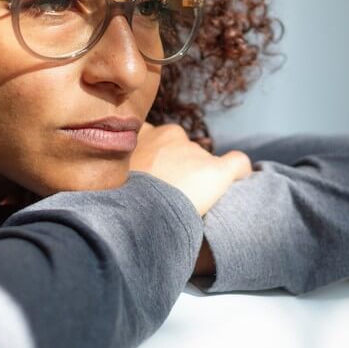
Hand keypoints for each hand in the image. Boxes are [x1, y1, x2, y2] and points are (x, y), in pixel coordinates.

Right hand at [130, 122, 251, 216]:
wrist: (136, 212)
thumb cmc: (118, 197)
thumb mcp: (109, 174)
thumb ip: (121, 166)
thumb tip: (122, 179)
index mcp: (144, 134)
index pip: (155, 136)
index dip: (157, 155)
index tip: (153, 173)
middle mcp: (170, 135)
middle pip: (182, 148)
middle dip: (179, 166)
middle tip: (169, 193)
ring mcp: (195, 152)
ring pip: (204, 161)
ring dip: (199, 177)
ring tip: (189, 203)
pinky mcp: (217, 170)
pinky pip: (238, 164)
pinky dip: (240, 172)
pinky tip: (238, 182)